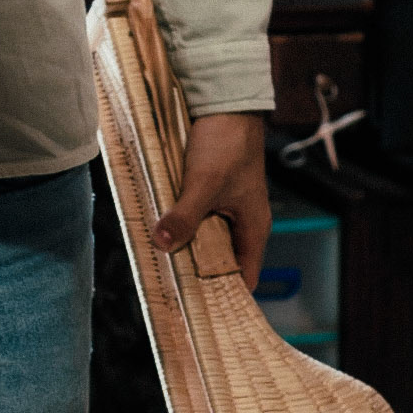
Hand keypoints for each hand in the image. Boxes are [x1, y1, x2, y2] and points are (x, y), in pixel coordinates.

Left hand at [152, 111, 270, 290]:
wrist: (225, 102)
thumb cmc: (227, 142)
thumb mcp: (203, 183)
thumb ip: (185, 216)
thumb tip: (162, 244)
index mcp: (253, 228)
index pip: (244, 277)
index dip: (224, 295)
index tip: (199, 310)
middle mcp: (242, 221)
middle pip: (220, 260)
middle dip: (196, 271)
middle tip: (168, 287)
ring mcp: (225, 205)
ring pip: (204, 236)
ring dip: (184, 244)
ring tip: (159, 261)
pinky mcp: (209, 190)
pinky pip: (194, 216)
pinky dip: (179, 222)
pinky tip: (159, 227)